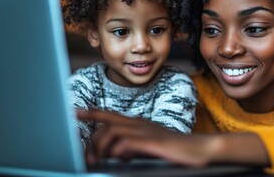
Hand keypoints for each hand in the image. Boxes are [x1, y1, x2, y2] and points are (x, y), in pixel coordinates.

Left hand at [77, 109, 214, 166]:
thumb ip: (130, 146)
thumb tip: (112, 152)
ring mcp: (146, 132)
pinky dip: (119, 151)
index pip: (110, 115)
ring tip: (99, 160)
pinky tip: (122, 159)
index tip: (75, 113)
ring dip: (102, 146)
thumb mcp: (148, 146)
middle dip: (93, 141)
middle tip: (89, 158)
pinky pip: (127, 142)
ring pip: (113, 131)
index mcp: (138, 123)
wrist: (199, 149)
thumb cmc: (174, 149)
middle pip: (107, 125)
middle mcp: (139, 124)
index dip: (92, 113)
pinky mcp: (153, 142)